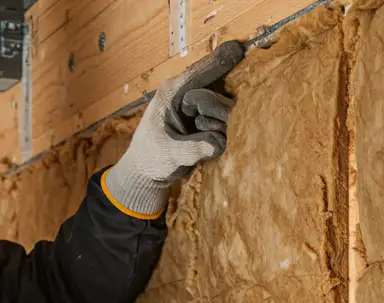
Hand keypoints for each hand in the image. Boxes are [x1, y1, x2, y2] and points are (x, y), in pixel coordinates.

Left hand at [103, 40, 246, 215]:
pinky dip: (222, 126)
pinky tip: (211, 140)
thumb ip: (193, 148)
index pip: (199, 72)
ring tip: (201, 137)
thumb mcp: (170, 155)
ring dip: (221, 118)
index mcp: (172, 92)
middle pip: (217, 86)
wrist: (145, 171)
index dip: (219, 61)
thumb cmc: (151, 158)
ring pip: (222, 102)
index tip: (238, 50)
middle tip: (208, 123)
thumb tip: (217, 143)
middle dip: (221, 104)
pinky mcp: (201, 117)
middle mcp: (184, 94)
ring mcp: (194, 105)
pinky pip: (220, 116)